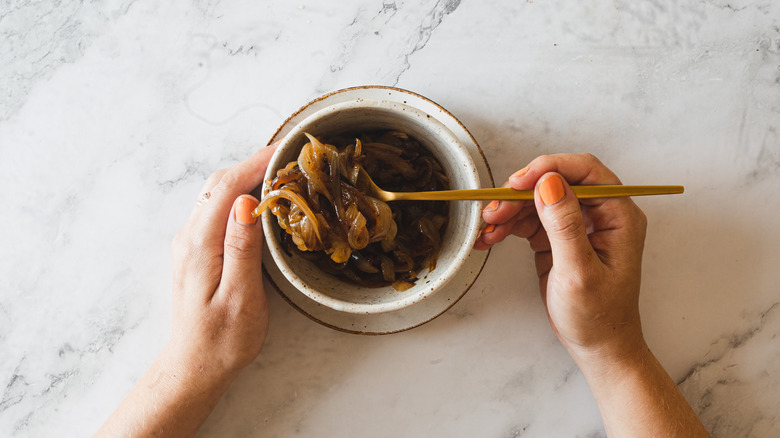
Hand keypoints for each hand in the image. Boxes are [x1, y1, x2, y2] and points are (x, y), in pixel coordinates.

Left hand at [98, 144, 277, 436]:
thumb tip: (248, 203)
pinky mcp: (197, 249)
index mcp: (200, 244)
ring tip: (280, 172)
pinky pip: (217, 209)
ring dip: (247, 177)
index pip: (227, 187)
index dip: (256, 163)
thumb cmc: (223, 339)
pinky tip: (261, 199)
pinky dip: (240, 194)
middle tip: (289, 158)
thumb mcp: (241, 297)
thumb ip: (242, 248)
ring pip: (217, 194)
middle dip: (253, 164)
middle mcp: (190, 236)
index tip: (285, 151)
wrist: (195, 366)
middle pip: (219, 184)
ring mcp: (191, 241)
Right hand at [475, 153, 647, 358]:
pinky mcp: (557, 238)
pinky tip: (490, 237)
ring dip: (509, 210)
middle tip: (494, 209)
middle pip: (555, 183)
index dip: (550, 168)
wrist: (597, 347)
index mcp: (618, 216)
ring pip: (537, 200)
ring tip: (487, 227)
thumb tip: (549, 183)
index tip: (519, 181)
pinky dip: (508, 226)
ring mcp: (577, 225)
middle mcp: (600, 214)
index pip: (586, 172)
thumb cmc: (599, 317)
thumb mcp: (579, 272)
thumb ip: (564, 225)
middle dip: (521, 193)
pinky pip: (529, 220)